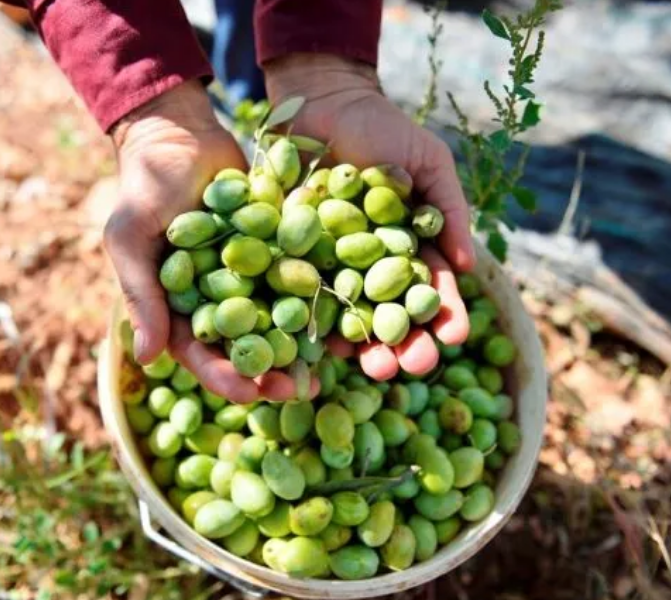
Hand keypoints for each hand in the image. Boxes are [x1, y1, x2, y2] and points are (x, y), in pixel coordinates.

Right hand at [105, 82, 314, 401]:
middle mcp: (218, 300)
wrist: (181, 136)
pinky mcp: (278, 250)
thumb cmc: (145, 188)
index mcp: (180, 308)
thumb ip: (141, 293)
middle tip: (300, 390)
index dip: (225, 377)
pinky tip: (342, 315)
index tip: (251, 393)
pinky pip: (299, 279)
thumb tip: (146, 358)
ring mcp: (251, 277)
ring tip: (327, 366)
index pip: (201, 354)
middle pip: (246, 348)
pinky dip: (318, 298)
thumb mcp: (131, 238)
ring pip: (278, 322)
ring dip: (300, 346)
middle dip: (271, 373)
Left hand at [265, 54, 475, 378]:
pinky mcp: (290, 254)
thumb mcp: (429, 162)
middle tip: (411, 368)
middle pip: (389, 313)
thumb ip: (449, 210)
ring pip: (348, 313)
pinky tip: (324, 344)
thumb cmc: (383, 128)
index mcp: (406, 247)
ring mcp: (329, 263)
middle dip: (404, 344)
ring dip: (363, 344)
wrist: (322, 101)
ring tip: (375, 368)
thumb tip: (468, 266)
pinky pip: (302, 292)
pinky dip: (312, 318)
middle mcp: (368, 264)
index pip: (428, 290)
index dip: (443, 315)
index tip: (454, 338)